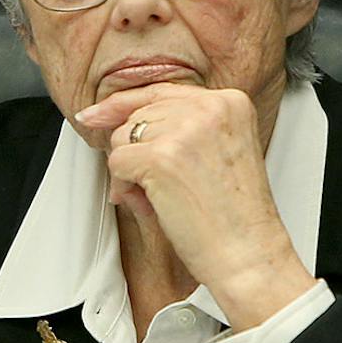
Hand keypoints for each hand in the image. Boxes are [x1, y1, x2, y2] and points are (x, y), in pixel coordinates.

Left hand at [74, 84, 314, 327]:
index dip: (122, 105)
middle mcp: (210, 107)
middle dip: (133, 150)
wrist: (247, 250)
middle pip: (137, 115)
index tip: (94, 114)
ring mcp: (185, 130)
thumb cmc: (232, 212)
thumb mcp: (217, 149)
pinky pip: (117, 163)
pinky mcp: (162, 156)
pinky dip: (124, 186)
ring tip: (160, 195)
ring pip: (122, 137)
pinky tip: (152, 202)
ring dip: (129, 170)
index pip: (161, 92)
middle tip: (153, 182)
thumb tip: (110, 118)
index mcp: (229, 101)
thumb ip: (177, 126)